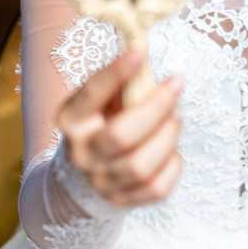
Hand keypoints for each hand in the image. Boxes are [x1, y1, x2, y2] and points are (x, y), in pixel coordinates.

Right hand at [56, 51, 183, 207]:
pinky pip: (157, 188)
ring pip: (141, 165)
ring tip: (175, 118)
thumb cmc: (102, 121)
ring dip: (167, 136)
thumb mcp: (102, 98)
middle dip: (156, 107)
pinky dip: (172, 164)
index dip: (116, 72)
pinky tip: (171, 150)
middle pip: (120, 135)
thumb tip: (144, 47)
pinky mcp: (122, 201)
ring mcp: (101, 182)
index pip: (92, 93)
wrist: (85, 174)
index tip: (140, 50)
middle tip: (176, 85)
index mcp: (71, 119)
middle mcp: (82, 153)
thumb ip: (122, 81)